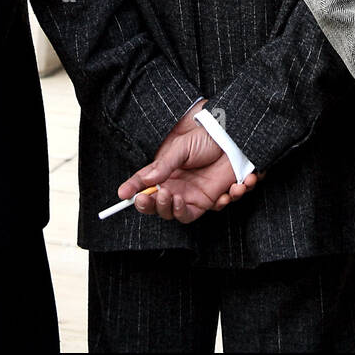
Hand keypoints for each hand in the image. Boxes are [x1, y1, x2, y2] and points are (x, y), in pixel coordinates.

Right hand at [117, 101, 259, 221]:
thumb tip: (146, 180)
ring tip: (178, 198)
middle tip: (160, 195)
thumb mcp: (181, 148)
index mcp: (164, 173)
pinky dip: (214, 206)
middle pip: (157, 206)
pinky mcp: (210, 199)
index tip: (123, 195)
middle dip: (154, 206)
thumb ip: (163, 165)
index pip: (143, 185)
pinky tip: (221, 193)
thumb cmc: (205, 139)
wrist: (231, 139)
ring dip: (174, 210)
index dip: (132, 191)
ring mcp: (191, 194)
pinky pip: (205, 213)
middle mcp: (175, 186)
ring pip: (176, 214)